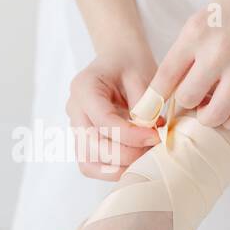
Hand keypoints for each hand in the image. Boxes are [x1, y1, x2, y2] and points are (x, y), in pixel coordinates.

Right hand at [66, 46, 160, 179]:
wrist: (118, 59)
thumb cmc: (130, 64)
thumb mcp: (142, 76)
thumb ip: (145, 106)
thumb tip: (152, 135)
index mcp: (84, 87)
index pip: (103, 121)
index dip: (131, 135)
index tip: (156, 136)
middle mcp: (74, 109)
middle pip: (92, 146)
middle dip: (126, 155)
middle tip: (154, 150)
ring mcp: (75, 127)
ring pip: (88, 161)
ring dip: (118, 167)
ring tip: (145, 157)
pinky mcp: (83, 140)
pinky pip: (92, 164)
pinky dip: (112, 170)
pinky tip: (135, 161)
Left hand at [145, 0, 229, 129]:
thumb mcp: (202, 21)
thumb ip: (184, 54)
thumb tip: (165, 94)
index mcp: (195, 33)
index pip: (163, 79)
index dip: (155, 102)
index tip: (156, 111)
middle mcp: (219, 48)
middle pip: (187, 99)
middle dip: (187, 105)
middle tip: (196, 101)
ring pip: (215, 114)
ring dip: (209, 118)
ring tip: (213, 109)